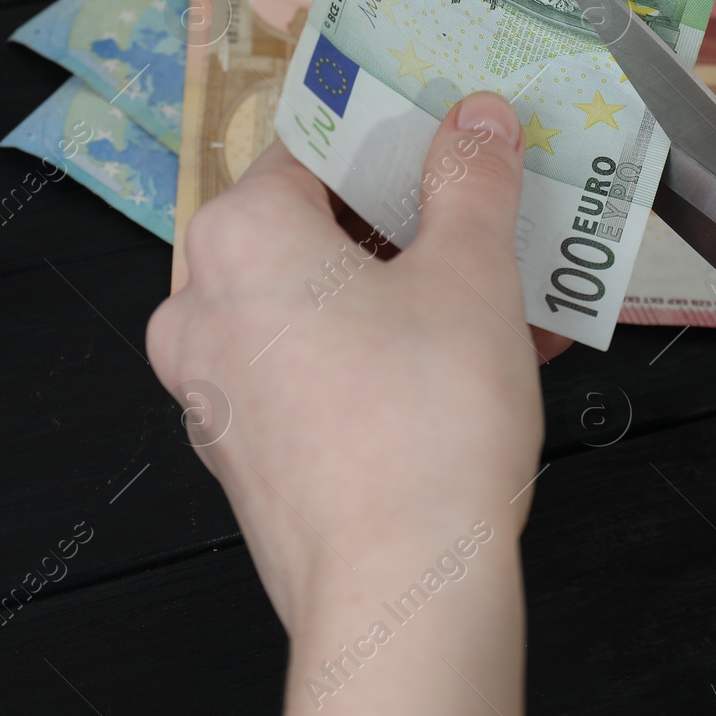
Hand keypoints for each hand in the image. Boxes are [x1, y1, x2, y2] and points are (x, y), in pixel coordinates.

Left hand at [147, 91, 568, 715]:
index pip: (313, 146)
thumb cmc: (423, 424)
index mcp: (240, 237)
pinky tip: (478, 367)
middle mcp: (205, 307)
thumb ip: (471, 179)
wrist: (400, 594)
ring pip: (324, 307)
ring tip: (510, 297)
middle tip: (489, 219)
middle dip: (414, 225)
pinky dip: (388, 358)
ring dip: (415, 294)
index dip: (392, 133)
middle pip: (317, 229)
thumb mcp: (470, 272)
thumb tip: (473, 120)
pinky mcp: (248, 452)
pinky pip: (320, 374)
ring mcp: (218, 388)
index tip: (450, 137)